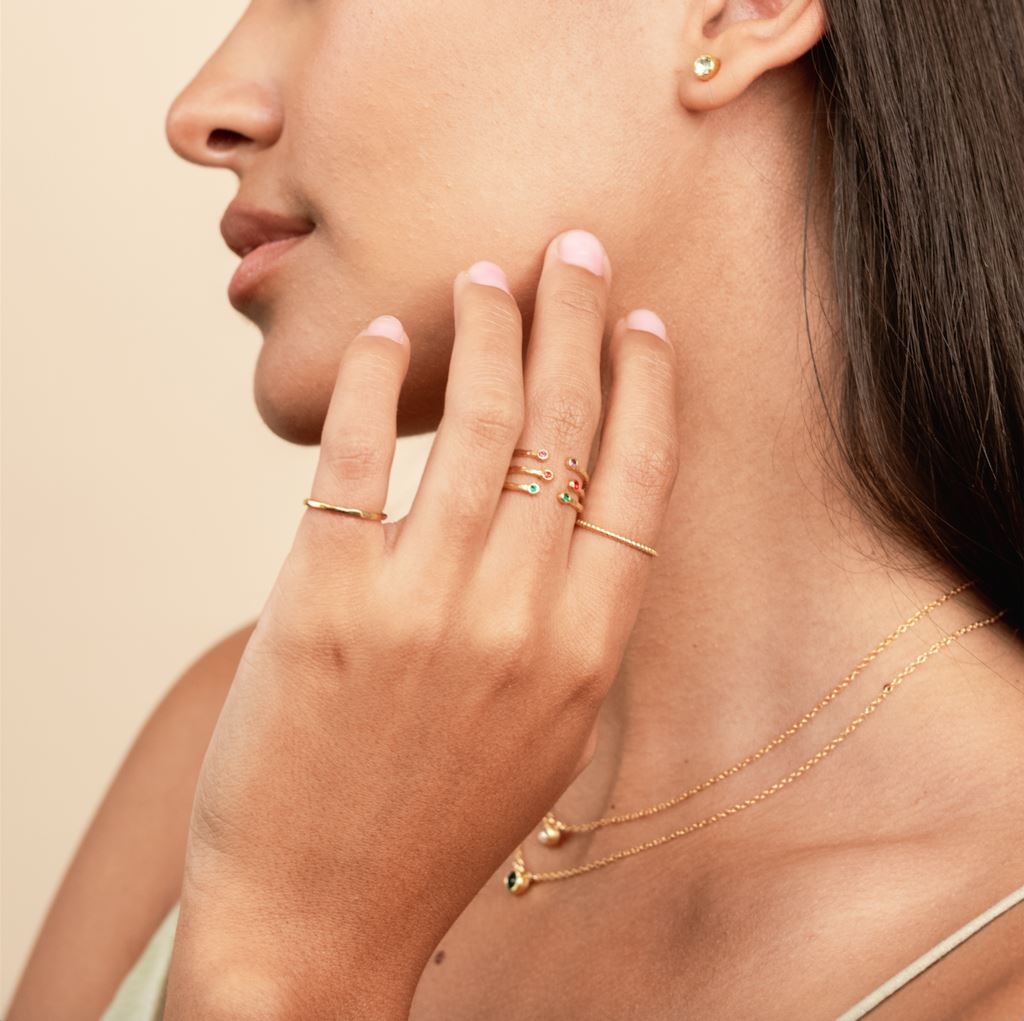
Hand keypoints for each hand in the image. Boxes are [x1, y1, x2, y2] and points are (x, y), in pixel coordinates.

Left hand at [165, 229, 679, 1018]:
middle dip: (573, 324)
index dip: (645, 389)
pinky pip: (358, 460)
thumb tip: (571, 510)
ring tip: (487, 275)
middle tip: (573, 251)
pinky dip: (377, 387)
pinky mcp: (323, 597)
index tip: (642, 323)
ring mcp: (421, 603)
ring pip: (474, 426)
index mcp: (585, 650)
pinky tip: (393, 339)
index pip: (638, 483)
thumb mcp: (542, 732)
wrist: (323, 913)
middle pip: (563, 431)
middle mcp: (518, 614)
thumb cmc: (437, 822)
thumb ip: (567, 623)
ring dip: (486, 333)